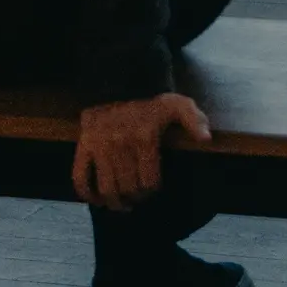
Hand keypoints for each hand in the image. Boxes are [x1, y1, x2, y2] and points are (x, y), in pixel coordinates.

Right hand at [71, 91, 211, 210]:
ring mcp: (100, 147)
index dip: (152, 191)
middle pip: (128, 188)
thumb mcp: (178, 104)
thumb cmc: (151, 99)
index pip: (149, 182)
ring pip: (107, 188)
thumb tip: (206, 139)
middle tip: (138, 197)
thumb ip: (194, 120)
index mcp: (145, 139)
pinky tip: (96, 200)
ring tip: (121, 204)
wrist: (118, 82)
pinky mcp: (84, 146)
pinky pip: (80, 176)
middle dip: (135, 198)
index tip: (153, 189)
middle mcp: (121, 146)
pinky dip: (86, 193)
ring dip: (114, 202)